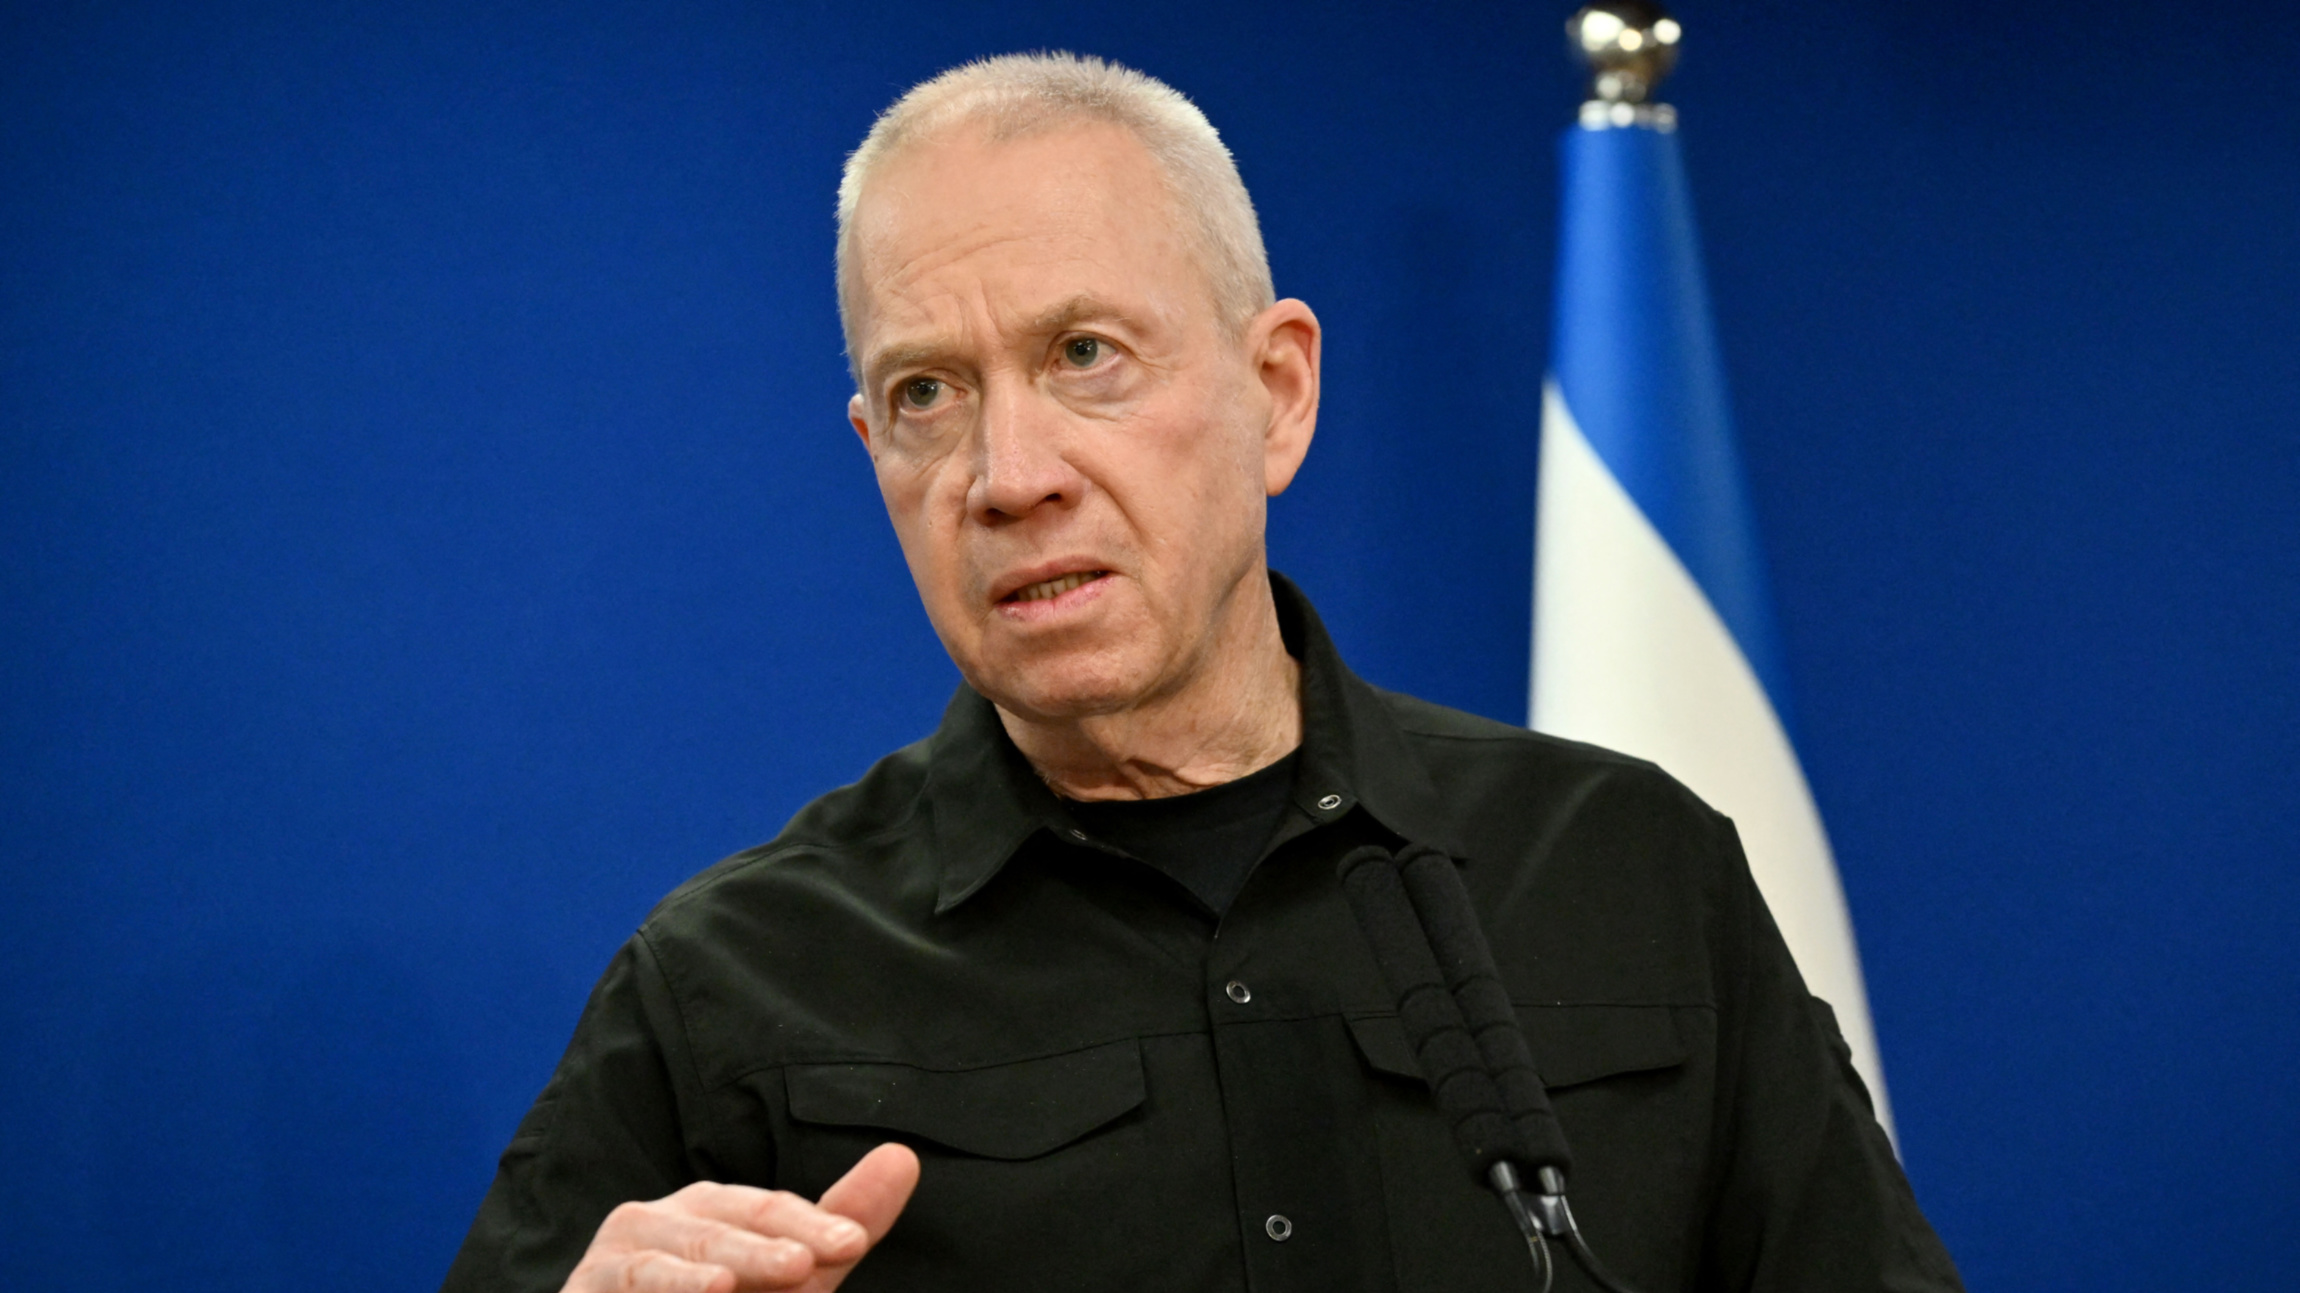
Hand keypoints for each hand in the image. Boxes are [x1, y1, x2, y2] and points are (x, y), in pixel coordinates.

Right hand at [562, 1143, 920, 1292]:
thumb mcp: (793, 1280)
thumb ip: (843, 1222)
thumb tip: (905, 1156)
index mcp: (718, 1211)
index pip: (770, 1209)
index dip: (813, 1222)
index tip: (854, 1241)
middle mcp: (668, 1218)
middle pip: (726, 1224)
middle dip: (767, 1241)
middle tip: (805, 1264)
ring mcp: (624, 1250)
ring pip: (675, 1253)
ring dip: (710, 1268)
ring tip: (730, 1286)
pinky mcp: (588, 1286)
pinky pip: (628, 1283)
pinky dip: (667, 1288)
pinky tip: (706, 1292)